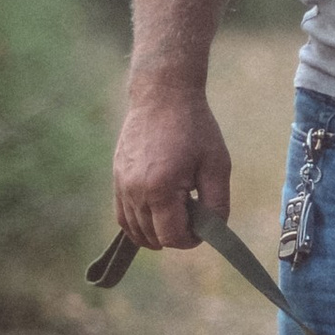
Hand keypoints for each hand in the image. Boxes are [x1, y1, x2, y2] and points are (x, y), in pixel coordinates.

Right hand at [112, 78, 233, 254]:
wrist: (163, 95)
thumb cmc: (195, 128)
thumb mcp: (217, 164)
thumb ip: (217, 203)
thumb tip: (212, 231)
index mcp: (160, 188)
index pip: (172, 237)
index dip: (191, 239)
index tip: (203, 225)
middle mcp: (135, 190)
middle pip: (153, 237)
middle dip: (176, 235)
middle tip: (193, 215)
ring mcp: (121, 185)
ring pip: (135, 230)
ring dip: (157, 231)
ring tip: (178, 211)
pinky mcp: (116, 178)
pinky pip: (122, 216)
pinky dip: (139, 225)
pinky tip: (157, 216)